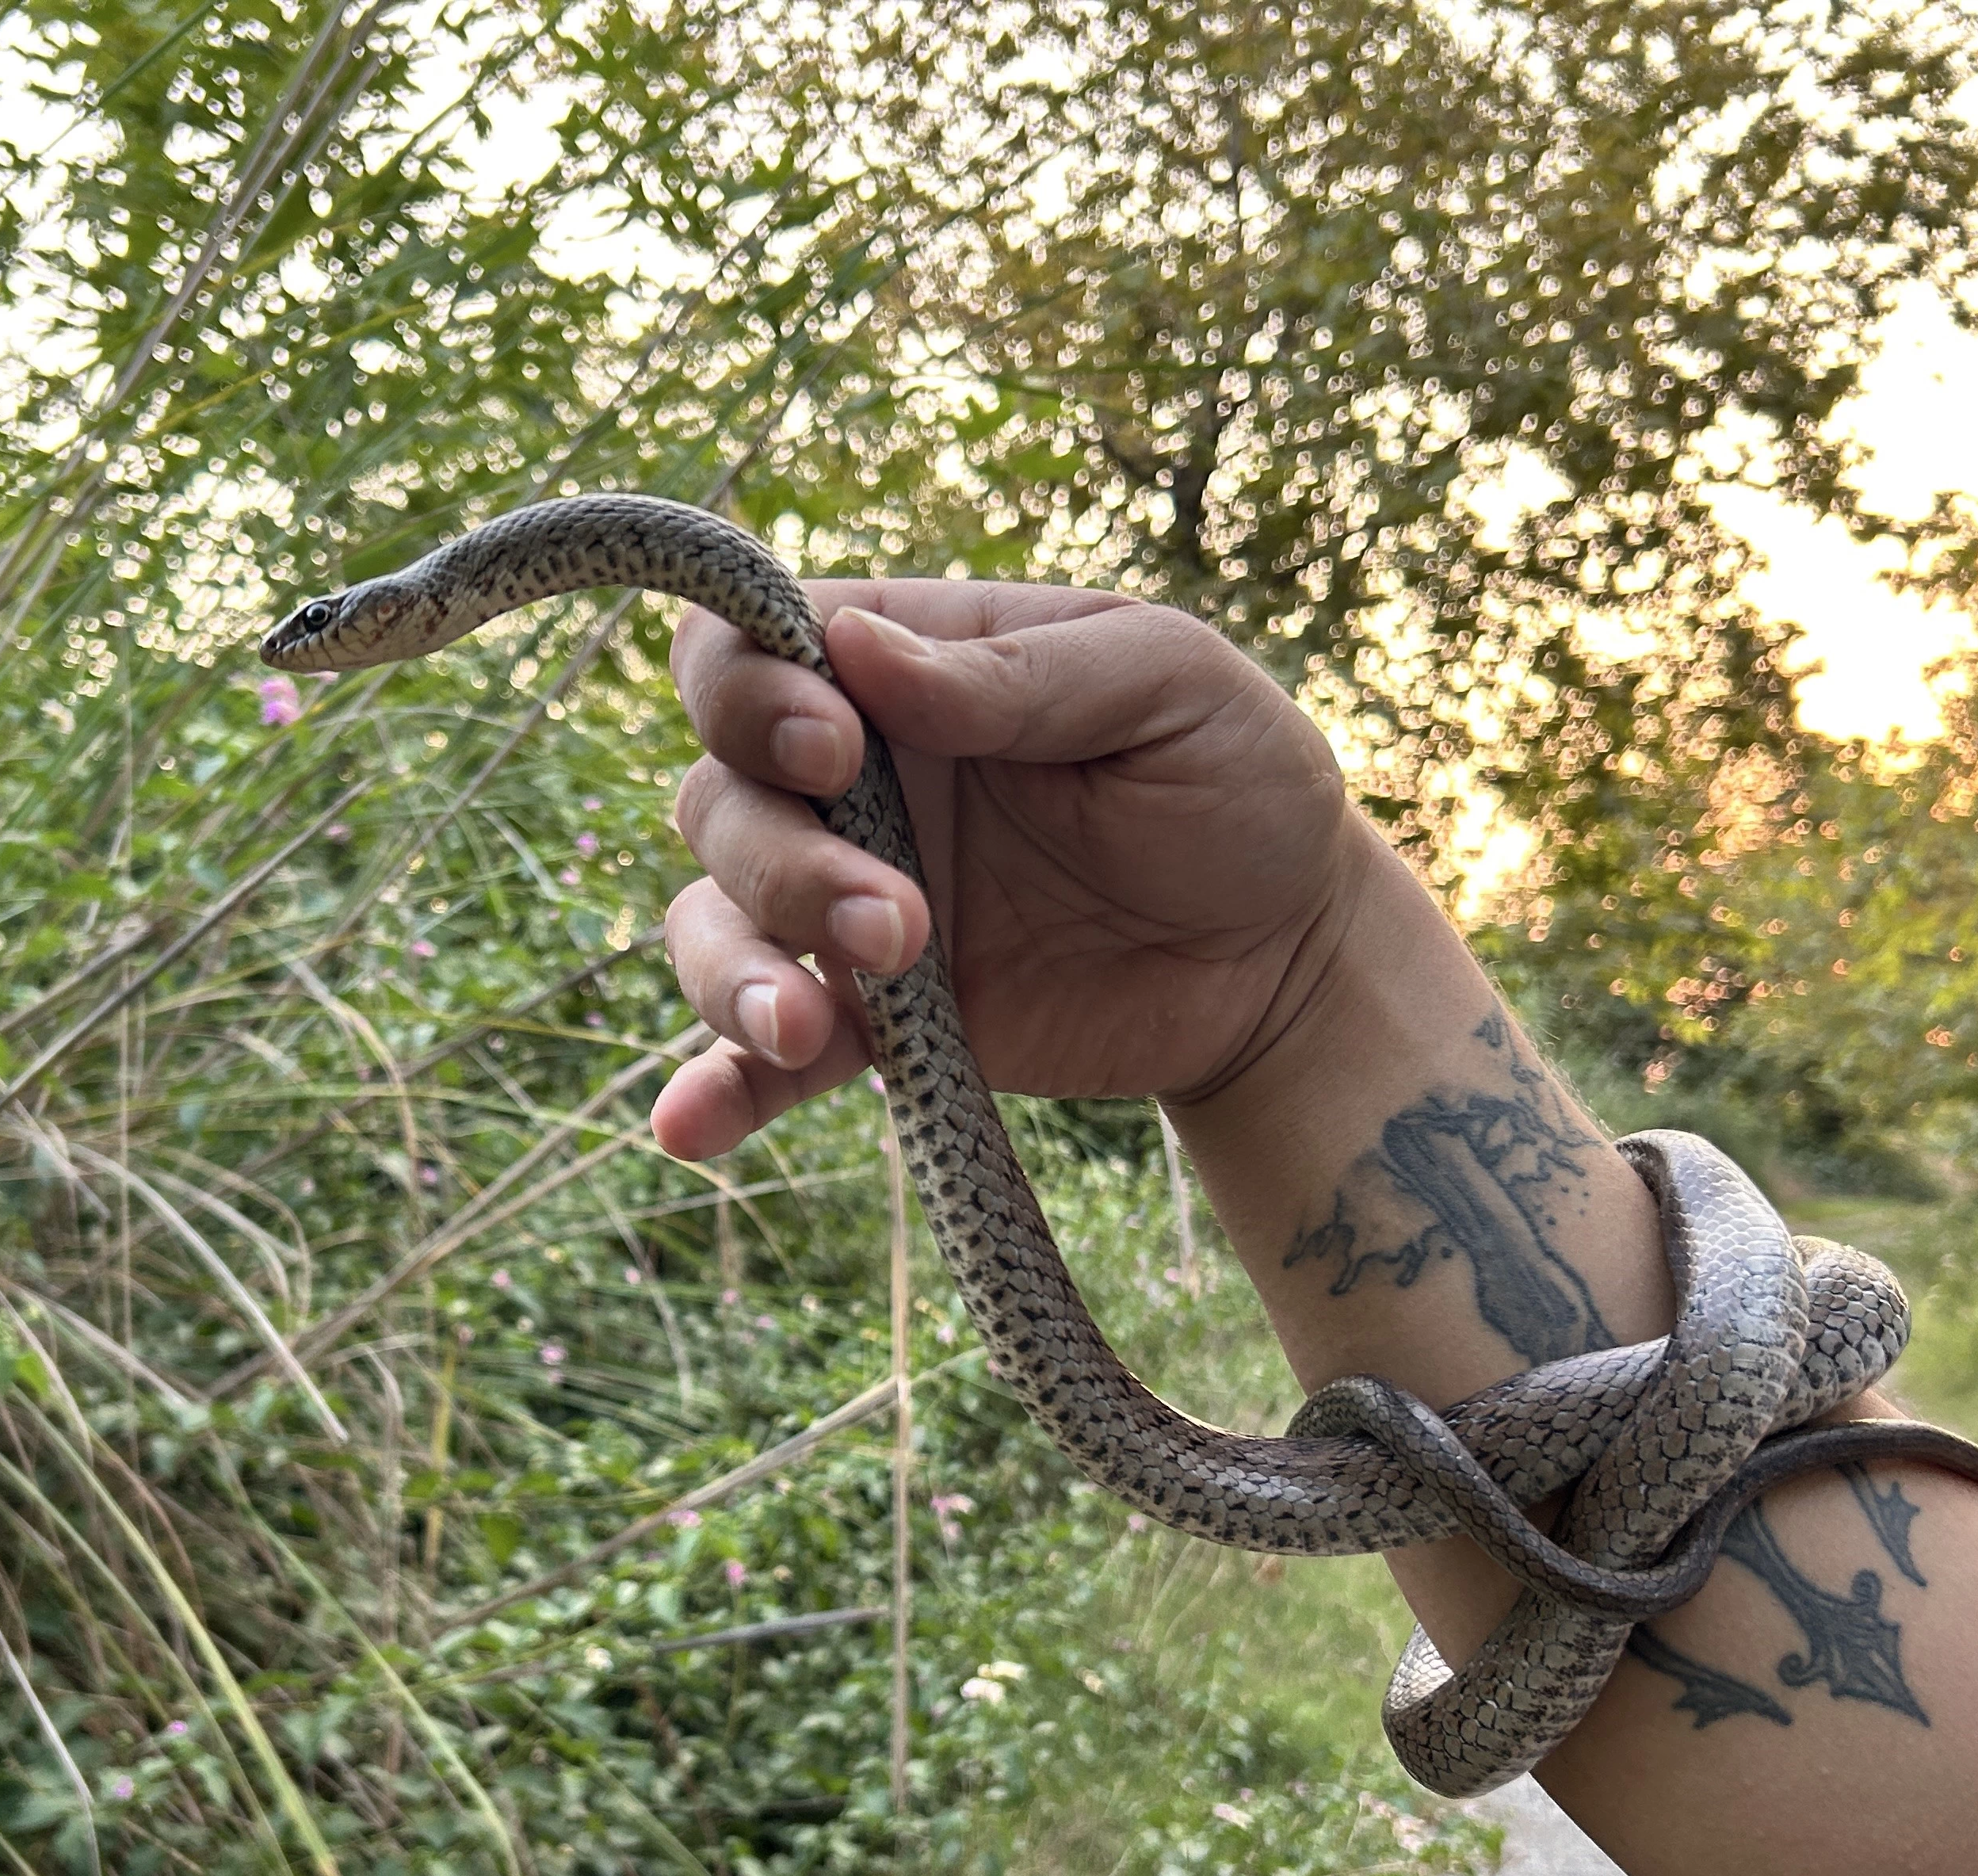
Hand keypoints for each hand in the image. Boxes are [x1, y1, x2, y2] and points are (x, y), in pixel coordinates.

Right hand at [650, 580, 1363, 1159]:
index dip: (746, 691)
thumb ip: (1011, 671)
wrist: (1288, 960)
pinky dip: (714, 1092)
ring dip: (737, 974)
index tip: (834, 746)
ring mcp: (846, 910)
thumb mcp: (1163, 684)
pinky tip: (688, 1130)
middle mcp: (848, 785)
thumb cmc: (1235, 782)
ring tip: (812, 1030)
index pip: (743, 650)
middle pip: (716, 798)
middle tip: (900, 917)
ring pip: (713, 923)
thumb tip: (851, 643)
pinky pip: (759, 1060)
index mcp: (903, 671)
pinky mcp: (871, 1025)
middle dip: (778, 859)